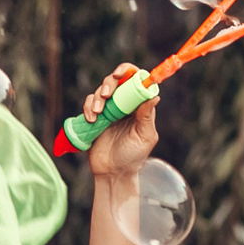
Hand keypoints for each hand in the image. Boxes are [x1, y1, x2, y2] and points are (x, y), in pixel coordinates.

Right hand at [83, 62, 159, 180]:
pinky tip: (91, 119)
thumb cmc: (134, 156)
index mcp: (138, 106)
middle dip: (110, 83)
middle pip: (115, 81)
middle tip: (107, 94)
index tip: (122, 73)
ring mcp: (108, 110)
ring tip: (97, 113)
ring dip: (97, 98)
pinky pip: (89, 103)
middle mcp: (123, 104)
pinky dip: (88, 107)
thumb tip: (155, 95)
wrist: (114, 172)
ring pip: (100, 91)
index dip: (129, 71)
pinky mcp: (94, 117)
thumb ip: (147, 116)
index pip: (135, 80)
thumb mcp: (145, 136)